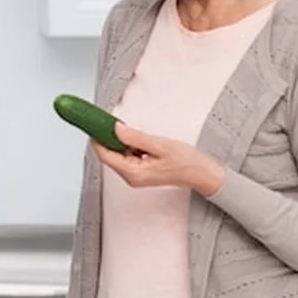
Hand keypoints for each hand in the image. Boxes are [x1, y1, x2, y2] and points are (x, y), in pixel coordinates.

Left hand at [93, 122, 225, 195]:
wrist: (202, 174)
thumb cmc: (187, 162)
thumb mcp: (160, 145)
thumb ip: (135, 137)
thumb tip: (116, 129)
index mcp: (133, 173)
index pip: (106, 156)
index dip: (97, 139)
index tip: (94, 124)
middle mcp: (131, 177)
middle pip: (109, 156)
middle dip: (107, 138)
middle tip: (108, 121)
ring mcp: (135, 176)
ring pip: (117, 156)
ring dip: (117, 141)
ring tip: (123, 127)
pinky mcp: (140, 172)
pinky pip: (126, 157)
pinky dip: (126, 145)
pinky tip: (133, 137)